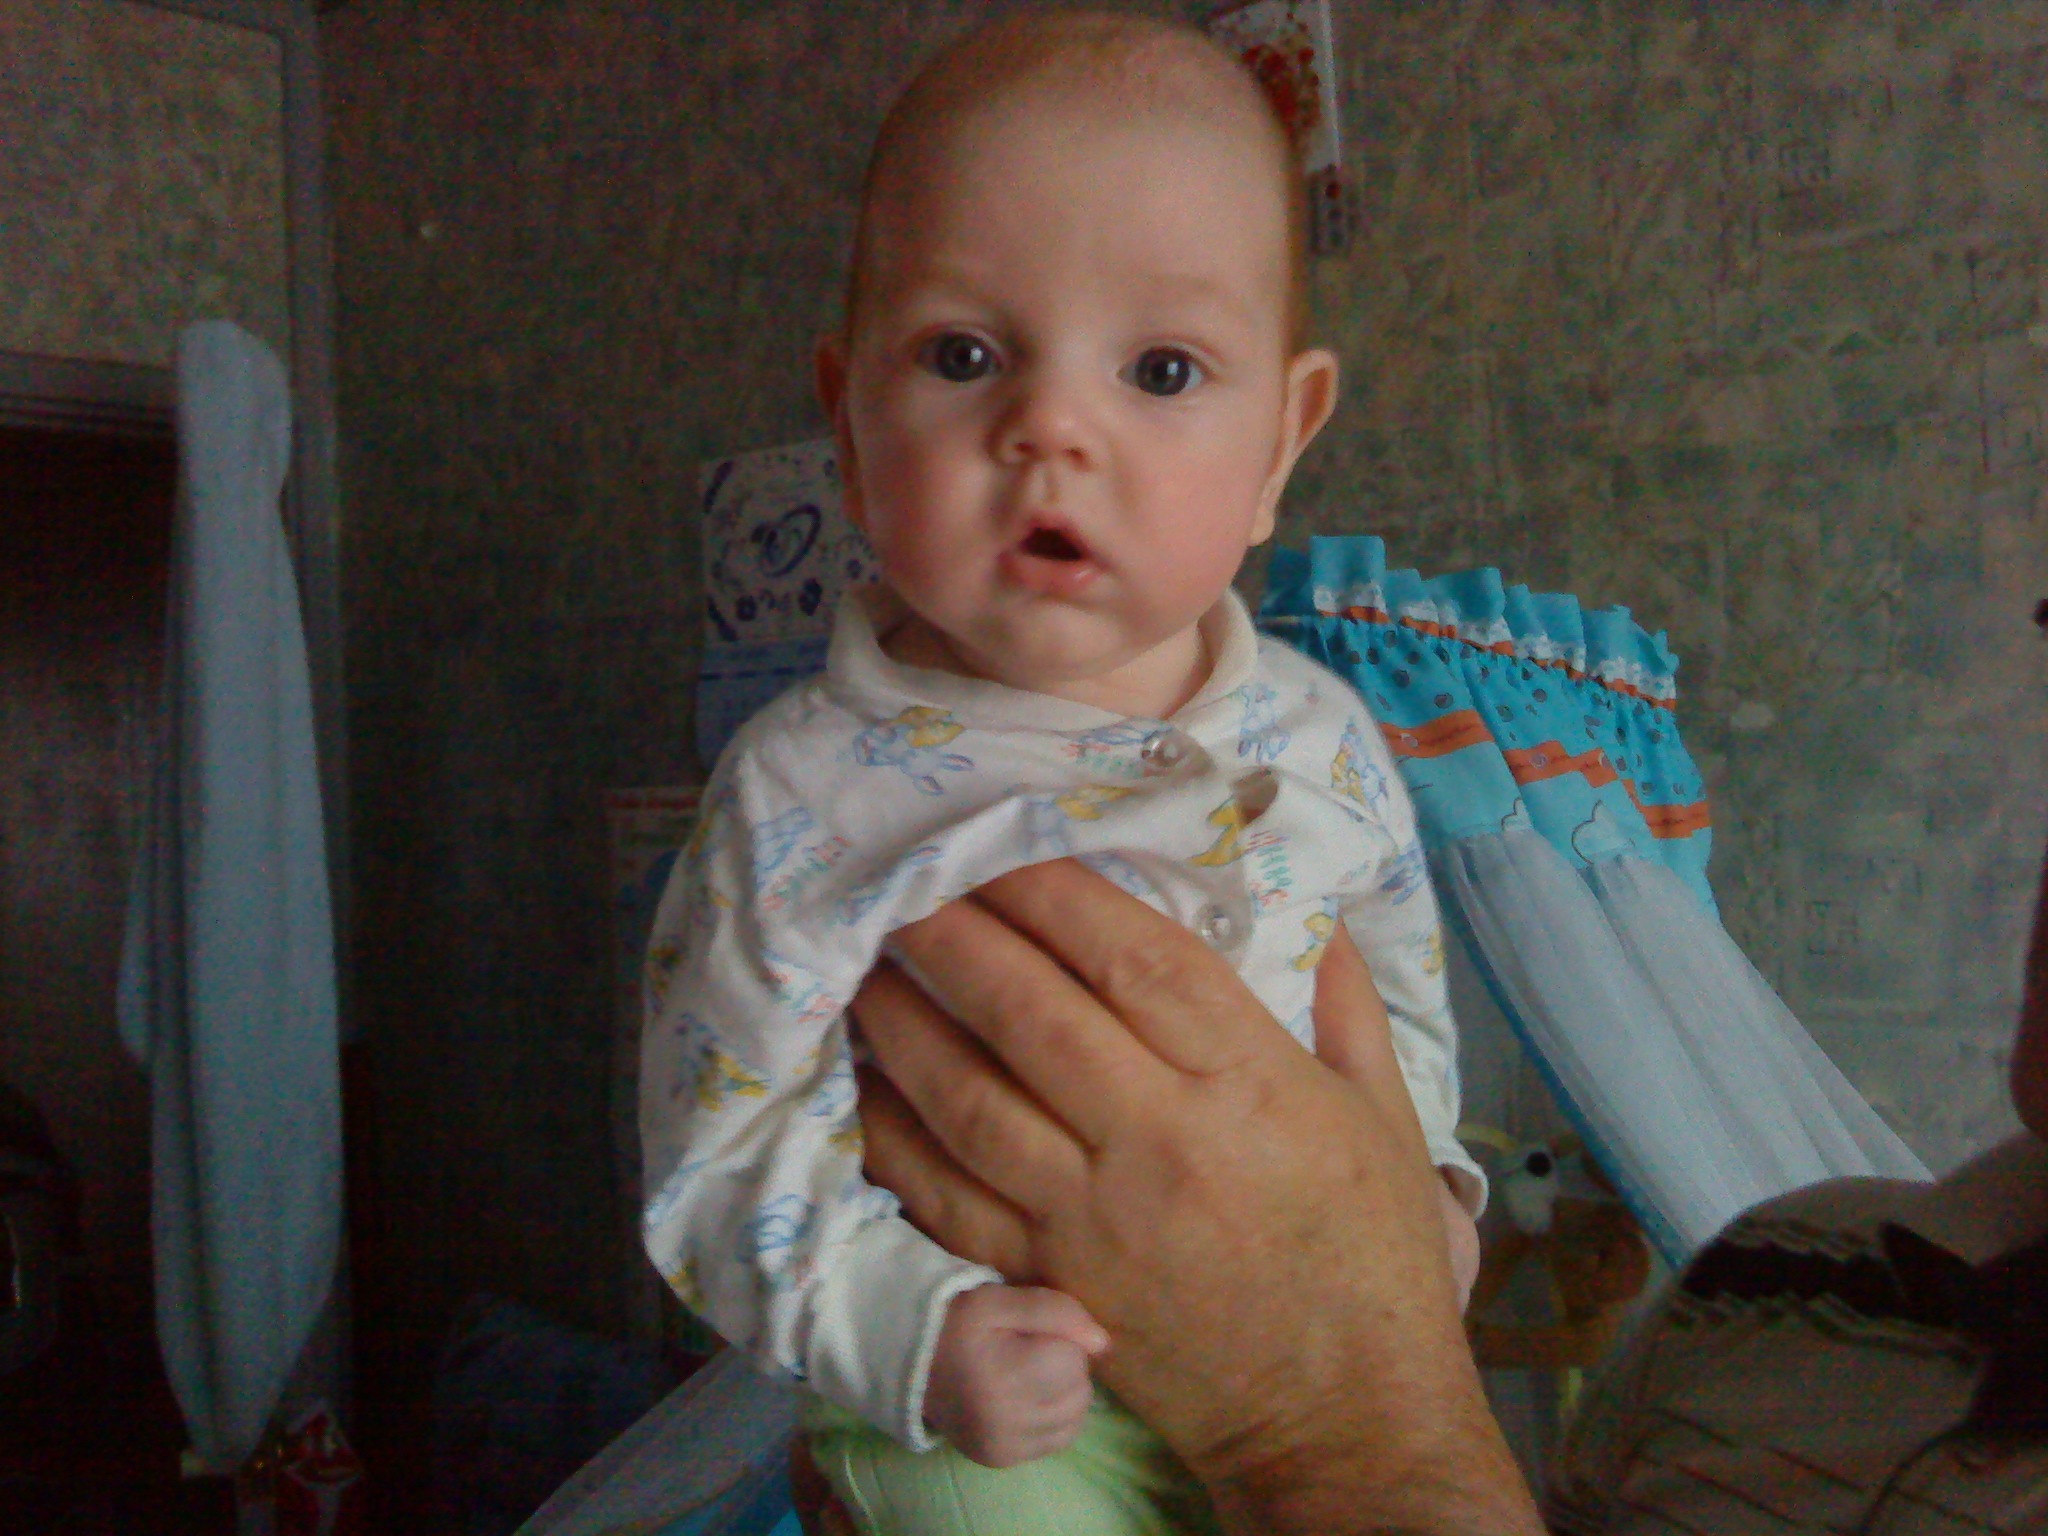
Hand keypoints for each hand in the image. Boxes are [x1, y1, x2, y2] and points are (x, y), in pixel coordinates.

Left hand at [850, 860, 1542, 1535]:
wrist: (1346, 1417)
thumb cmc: (1372, 1256)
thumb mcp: (1387, 1114)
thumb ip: (1345, 1001)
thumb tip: (1315, 901)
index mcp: (1249, 1084)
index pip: (1138, 962)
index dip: (1060, 892)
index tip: (1006, 838)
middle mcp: (1159, 1140)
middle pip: (1035, 1018)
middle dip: (960, 937)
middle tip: (901, 876)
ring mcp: (1092, 1215)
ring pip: (973, 1099)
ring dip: (907, 1022)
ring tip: (862, 958)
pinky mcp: (1048, 1278)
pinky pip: (948, 1198)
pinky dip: (894, 1135)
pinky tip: (860, 1080)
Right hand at [923, 1284, 1107, 1466]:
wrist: (909, 1362)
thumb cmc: (957, 1323)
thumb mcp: (999, 1299)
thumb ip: (1055, 1311)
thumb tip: (1103, 1343)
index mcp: (1002, 1377)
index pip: (1073, 1358)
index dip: (1059, 1338)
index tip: (1027, 1332)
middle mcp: (1003, 1422)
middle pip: (1078, 1392)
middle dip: (1065, 1367)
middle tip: (1027, 1352)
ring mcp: (1002, 1446)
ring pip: (1075, 1419)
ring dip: (1063, 1395)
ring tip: (1028, 1376)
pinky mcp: (1000, 1459)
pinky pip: (1057, 1441)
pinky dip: (1053, 1419)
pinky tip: (1027, 1399)